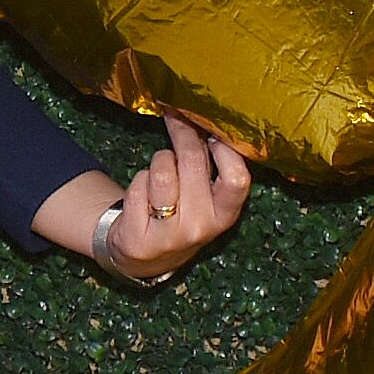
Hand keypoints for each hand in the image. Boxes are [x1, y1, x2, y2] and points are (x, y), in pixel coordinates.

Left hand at [98, 115, 254, 278]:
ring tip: (161, 170)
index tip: (212, 133)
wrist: (145, 255)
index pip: (236, 179)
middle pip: (192, 163)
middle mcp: (200, 228)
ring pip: (161, 171)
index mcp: (225, 215)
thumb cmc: (180, 214)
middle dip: (183, 133)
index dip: (225, 150)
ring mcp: (168, 236)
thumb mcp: (203, 197)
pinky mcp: (137, 238)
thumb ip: (208, 166)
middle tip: (176, 117)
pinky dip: (139, 180)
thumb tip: (201, 118)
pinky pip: (137, 186)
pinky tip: (143, 193)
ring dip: (159, 160)